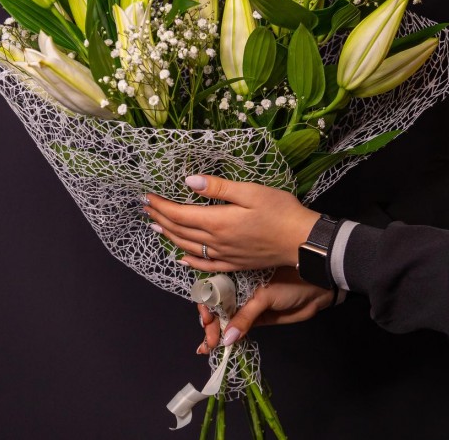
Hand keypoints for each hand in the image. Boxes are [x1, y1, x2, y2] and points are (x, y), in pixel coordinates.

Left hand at [144, 175, 319, 271]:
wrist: (302, 241)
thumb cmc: (280, 211)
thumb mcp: (250, 191)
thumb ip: (218, 188)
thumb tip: (189, 182)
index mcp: (218, 222)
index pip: (179, 214)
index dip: (161, 205)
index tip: (147, 196)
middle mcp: (216, 242)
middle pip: (180, 231)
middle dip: (160, 218)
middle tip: (146, 208)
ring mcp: (224, 255)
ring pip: (188, 247)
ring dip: (169, 236)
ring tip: (156, 226)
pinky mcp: (234, 264)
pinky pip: (205, 265)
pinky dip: (188, 261)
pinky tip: (180, 257)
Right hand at [196, 267, 332, 352]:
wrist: (315, 291)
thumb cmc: (289, 284)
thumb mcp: (265, 296)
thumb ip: (245, 316)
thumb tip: (227, 338)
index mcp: (237, 277)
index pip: (213, 291)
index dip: (206, 307)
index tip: (206, 323)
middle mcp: (238, 290)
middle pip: (216, 308)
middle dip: (210, 325)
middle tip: (210, 342)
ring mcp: (246, 306)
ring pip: (224, 320)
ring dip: (214, 334)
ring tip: (207, 348)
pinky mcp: (255, 319)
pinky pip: (237, 329)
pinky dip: (227, 338)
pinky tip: (217, 347)